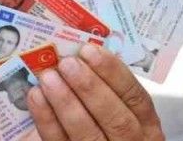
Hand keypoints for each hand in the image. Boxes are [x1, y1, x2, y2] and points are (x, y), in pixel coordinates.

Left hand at [27, 43, 164, 140]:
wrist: (87, 139)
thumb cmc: (102, 123)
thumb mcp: (117, 107)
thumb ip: (105, 86)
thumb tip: (78, 54)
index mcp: (146, 127)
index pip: (137, 99)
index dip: (115, 73)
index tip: (90, 51)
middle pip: (117, 119)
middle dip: (91, 88)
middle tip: (68, 63)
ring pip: (89, 134)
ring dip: (66, 102)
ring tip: (48, 77)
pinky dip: (47, 119)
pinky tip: (36, 97)